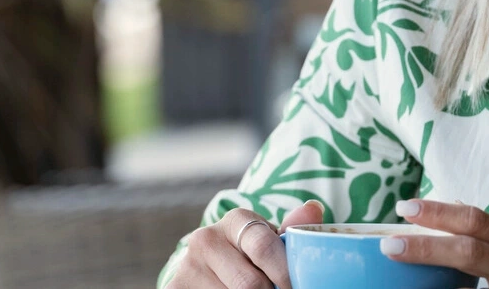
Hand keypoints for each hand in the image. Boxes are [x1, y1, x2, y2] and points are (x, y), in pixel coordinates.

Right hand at [168, 200, 324, 287]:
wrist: (209, 270)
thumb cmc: (250, 255)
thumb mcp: (270, 241)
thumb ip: (291, 231)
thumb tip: (313, 208)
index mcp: (236, 220)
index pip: (264, 246)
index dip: (285, 274)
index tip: (295, 287)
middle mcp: (206, 238)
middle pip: (251, 284)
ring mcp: (187, 265)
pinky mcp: (174, 288)